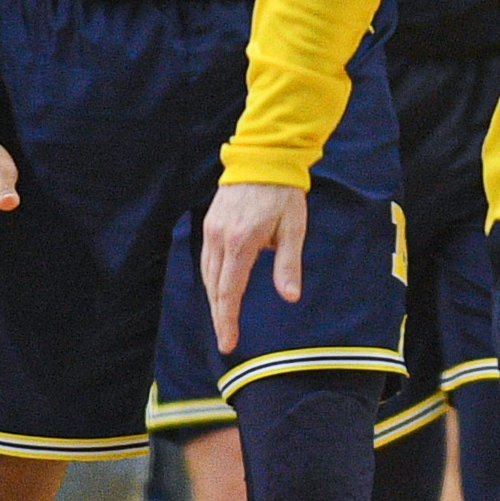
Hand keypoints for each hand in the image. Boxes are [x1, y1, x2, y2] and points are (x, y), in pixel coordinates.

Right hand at [199, 180, 311, 354]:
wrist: (263, 158)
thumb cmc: (283, 194)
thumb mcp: (293, 228)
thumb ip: (288, 264)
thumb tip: (289, 297)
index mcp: (241, 242)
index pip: (230, 290)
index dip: (228, 319)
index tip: (228, 342)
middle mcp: (220, 238)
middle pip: (214, 287)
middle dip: (219, 316)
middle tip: (226, 341)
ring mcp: (211, 230)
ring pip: (208, 274)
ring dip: (214, 299)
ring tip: (223, 321)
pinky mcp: (210, 223)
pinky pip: (207, 259)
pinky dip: (212, 280)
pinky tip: (219, 290)